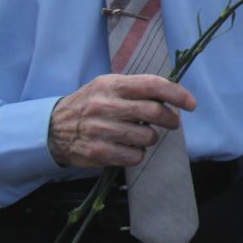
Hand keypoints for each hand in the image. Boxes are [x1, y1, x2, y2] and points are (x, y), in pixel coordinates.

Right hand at [48, 73, 194, 168]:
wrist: (52, 127)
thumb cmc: (89, 104)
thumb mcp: (107, 86)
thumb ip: (136, 88)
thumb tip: (172, 95)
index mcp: (111, 85)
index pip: (152, 85)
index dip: (177, 94)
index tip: (191, 104)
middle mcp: (105, 105)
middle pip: (154, 112)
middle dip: (171, 119)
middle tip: (172, 123)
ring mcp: (100, 130)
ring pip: (147, 137)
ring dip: (152, 138)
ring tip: (142, 135)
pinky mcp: (98, 152)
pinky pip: (134, 157)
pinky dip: (138, 154)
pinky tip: (129, 148)